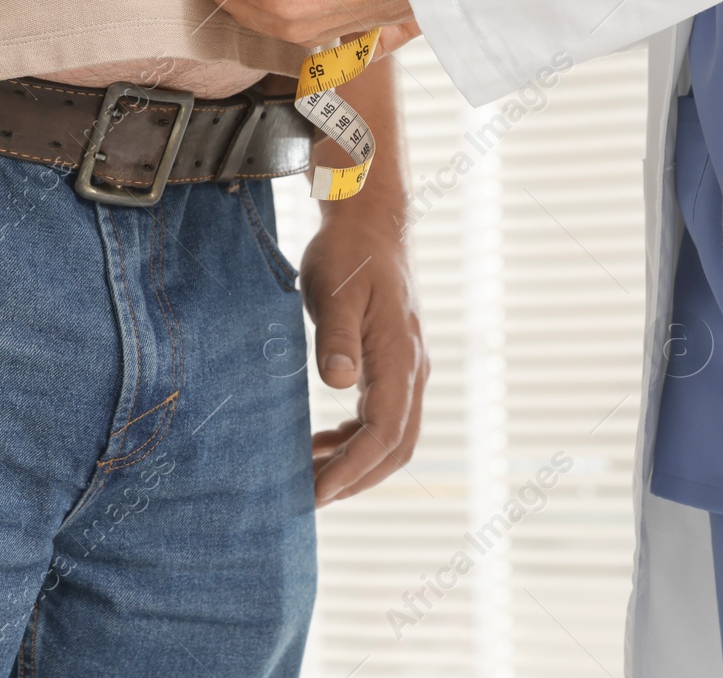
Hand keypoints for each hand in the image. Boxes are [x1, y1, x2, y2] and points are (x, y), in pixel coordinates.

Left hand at [302, 203, 427, 504]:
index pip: (384, 433)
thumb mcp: (334, 291)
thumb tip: (338, 384)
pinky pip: (384, 416)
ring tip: (310, 476)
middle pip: (397, 447)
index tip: (316, 492)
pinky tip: (323, 442)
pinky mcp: (393, 363)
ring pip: (394, 436)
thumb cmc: (349, 255)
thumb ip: (337, 338)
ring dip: (357, 463)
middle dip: (357, 479)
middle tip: (310, 498)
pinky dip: (357, 440)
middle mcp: (412, 370)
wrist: (370, 224)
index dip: (352, 469)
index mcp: (400, 358)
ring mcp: (407, 368)